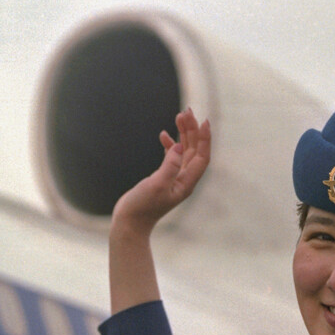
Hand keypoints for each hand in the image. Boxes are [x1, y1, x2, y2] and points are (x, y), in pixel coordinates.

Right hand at [111, 108, 210, 233]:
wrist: (130, 223)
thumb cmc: (142, 207)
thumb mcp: (156, 185)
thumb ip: (169, 166)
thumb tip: (178, 146)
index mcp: (187, 183)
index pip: (201, 156)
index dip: (204, 138)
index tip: (203, 120)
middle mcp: (184, 180)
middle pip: (194, 150)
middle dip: (193, 130)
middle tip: (186, 111)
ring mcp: (174, 179)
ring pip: (183, 151)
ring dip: (183, 134)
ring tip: (179, 116)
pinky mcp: (163, 179)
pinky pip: (171, 157)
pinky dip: (169, 145)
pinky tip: (164, 135)